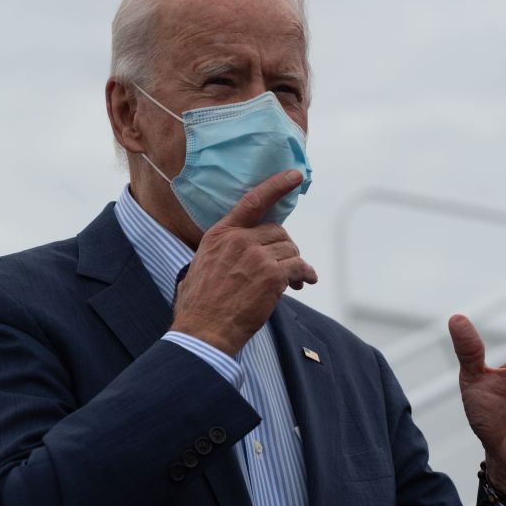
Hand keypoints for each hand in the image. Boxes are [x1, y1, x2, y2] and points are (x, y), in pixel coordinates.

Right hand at [172, 170, 317, 355]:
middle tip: (286, 266)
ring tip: (296, 280)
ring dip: (295, 263)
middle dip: (284, 248)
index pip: (252, 201)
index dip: (276, 186)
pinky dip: (306, 274)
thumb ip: (219, 253)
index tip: (295, 175)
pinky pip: (299, 267)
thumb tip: (226, 257)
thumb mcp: (199, 267)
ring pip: (290, 249)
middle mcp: (239, 240)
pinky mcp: (272, 276)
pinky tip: (306, 282)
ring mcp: (256, 256)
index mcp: (220, 234)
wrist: (203, 330)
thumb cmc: (198, 306)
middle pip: (277, 231)